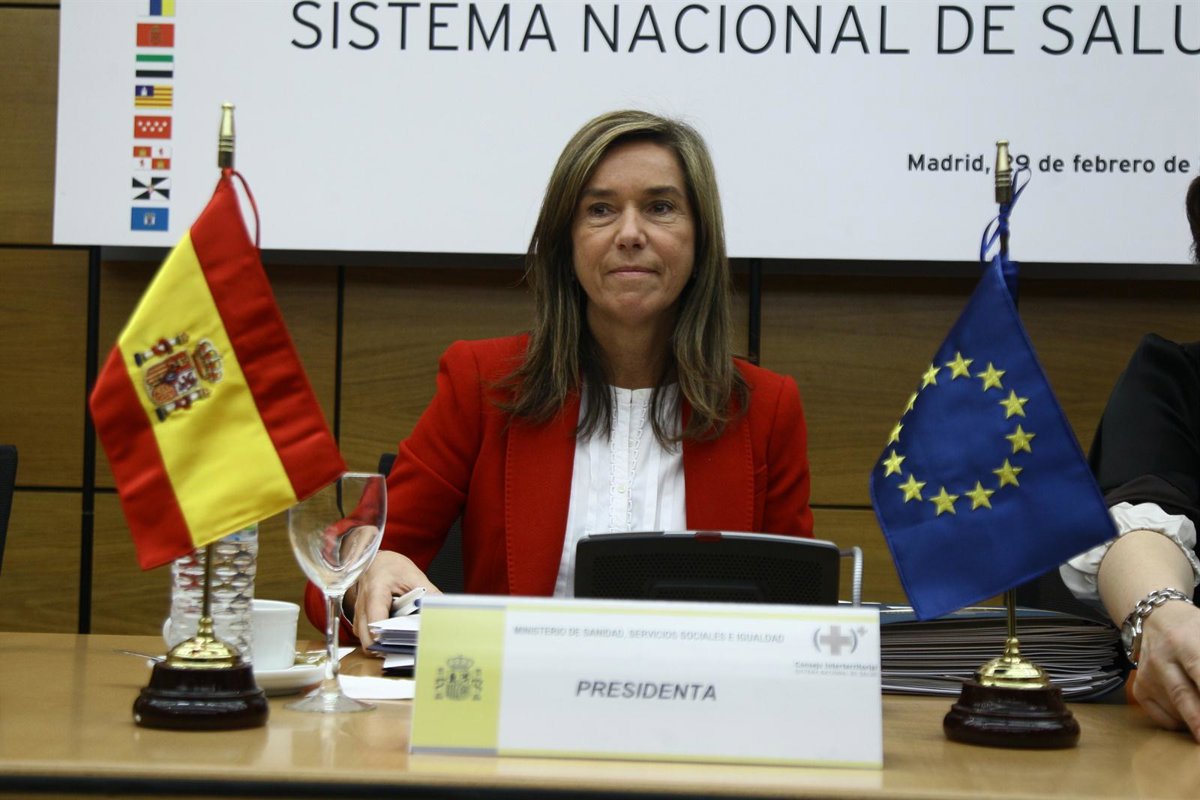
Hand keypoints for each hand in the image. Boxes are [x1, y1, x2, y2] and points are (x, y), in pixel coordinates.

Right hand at [345, 550, 439, 651]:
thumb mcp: (414, 576)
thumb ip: (429, 594)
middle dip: (386, 648)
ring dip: (382, 644)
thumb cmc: (391, 567)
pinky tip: (395, 634)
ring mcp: (359, 616)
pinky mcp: (360, 621)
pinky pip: (366, 637)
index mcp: (375, 594)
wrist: (376, 561)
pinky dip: (379, 640)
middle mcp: (362, 607)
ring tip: (402, 638)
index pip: (376, 624)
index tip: (406, 643)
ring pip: (366, 642)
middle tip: (407, 646)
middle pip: (368, 641)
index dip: (389, 639)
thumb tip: (443, 609)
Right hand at [1131, 600, 1199, 741]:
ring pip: (1177, 711)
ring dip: (1197, 722)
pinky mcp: (1140, 689)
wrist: (1159, 620)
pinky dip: (1183, 724)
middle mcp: (1161, 659)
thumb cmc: (1197, 629)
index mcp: (1185, 641)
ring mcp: (1148, 675)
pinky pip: (1164, 718)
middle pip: (1184, 696)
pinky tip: (1191, 713)